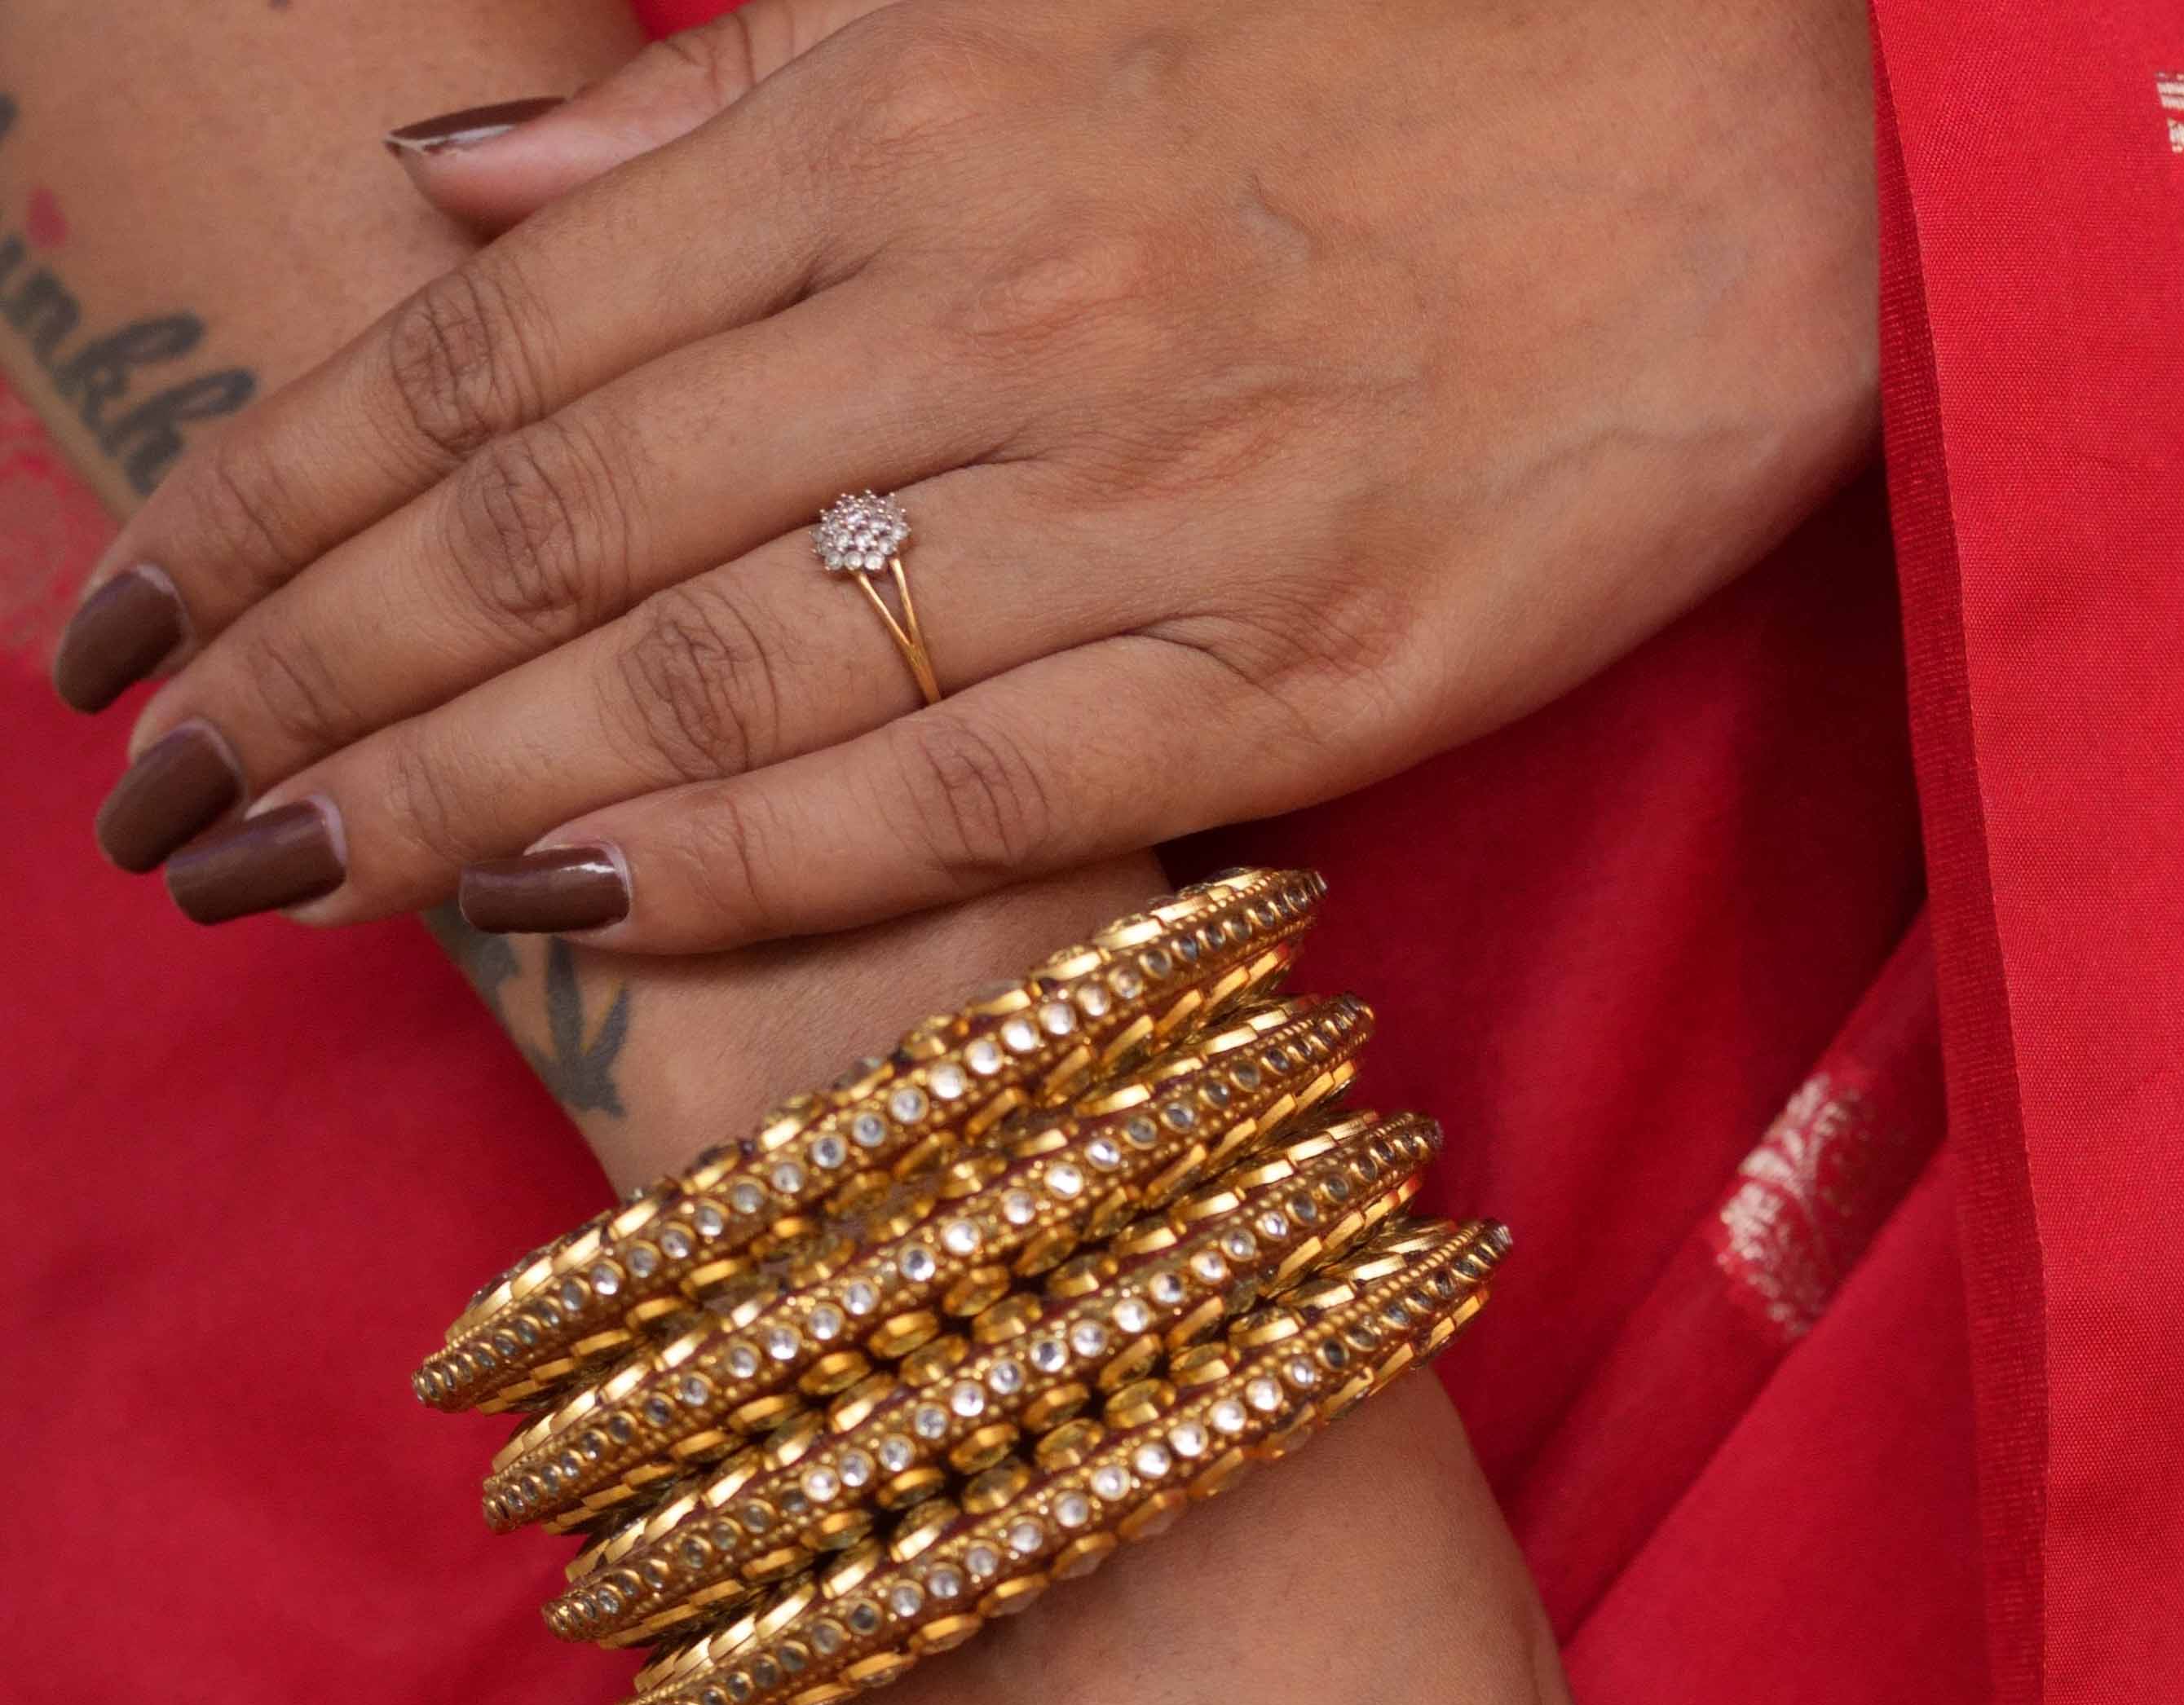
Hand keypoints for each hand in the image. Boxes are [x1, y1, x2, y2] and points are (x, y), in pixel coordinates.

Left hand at [77, 0, 1879, 944]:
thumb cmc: (1406, 49)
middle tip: (149, 801)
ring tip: (287, 875)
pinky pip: (956, 787)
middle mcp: (975, 304)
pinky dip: (748, 849)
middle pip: (552, 512)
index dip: (280, 482)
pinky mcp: (1284, 665)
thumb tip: (466, 194)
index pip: (494, 334)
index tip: (133, 610)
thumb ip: (738, 102)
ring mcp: (1131, 497)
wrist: (1775, 133)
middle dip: (313, 659)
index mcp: (900, 122)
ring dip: (456, 778)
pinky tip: (569, 898)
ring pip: (710, 657)